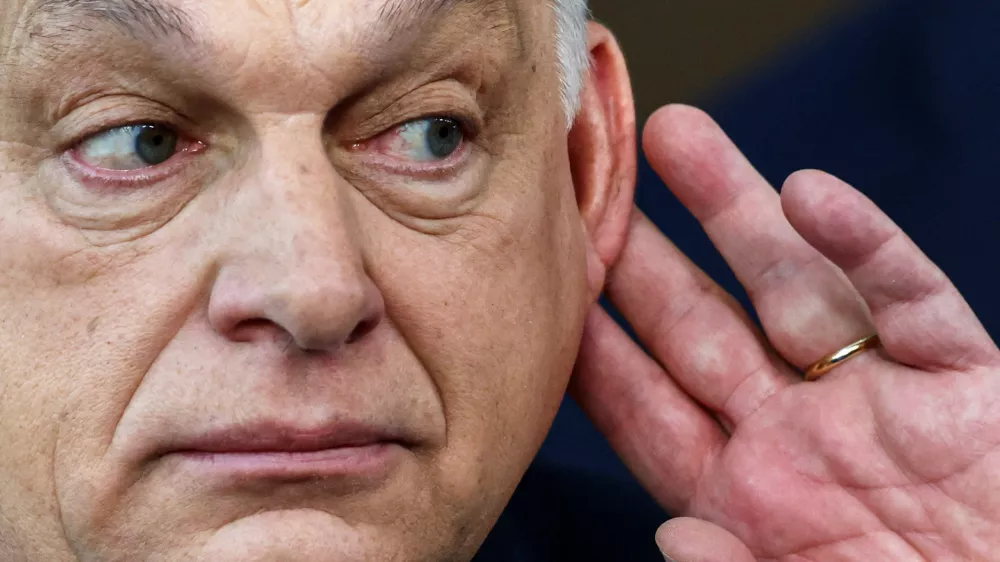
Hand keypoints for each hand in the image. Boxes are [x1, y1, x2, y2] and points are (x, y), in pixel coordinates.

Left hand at [571, 105, 999, 560]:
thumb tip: (673, 540)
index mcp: (747, 498)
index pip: (647, 413)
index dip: (596, 352)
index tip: (545, 291)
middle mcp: (797, 436)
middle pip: (699, 326)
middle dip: (642, 255)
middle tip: (587, 186)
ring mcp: (877, 400)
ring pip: (791, 285)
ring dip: (733, 209)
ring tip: (674, 137)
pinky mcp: (964, 382)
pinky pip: (909, 299)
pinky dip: (864, 245)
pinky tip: (811, 195)